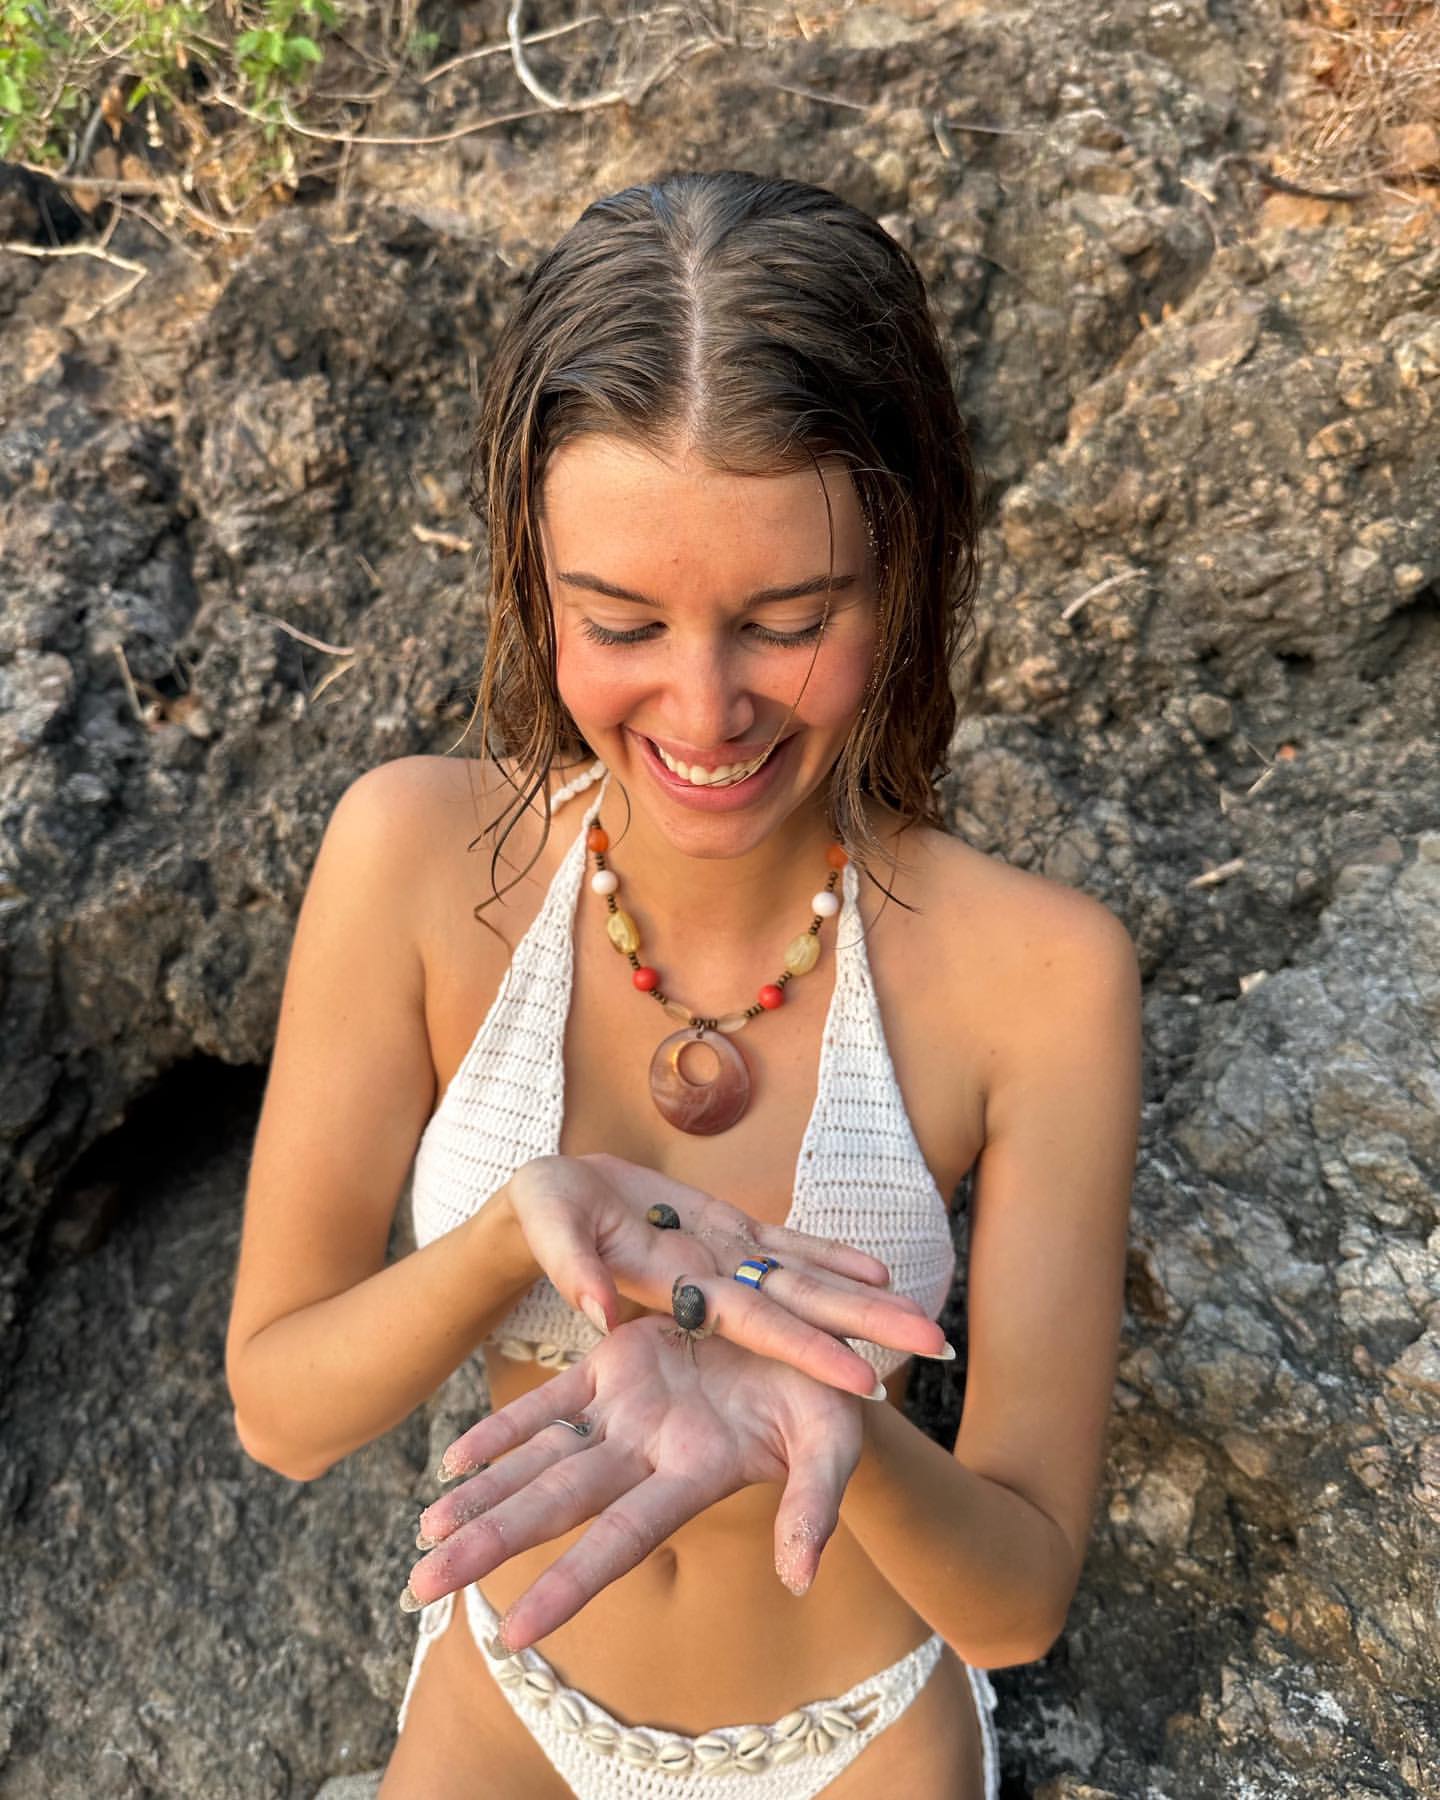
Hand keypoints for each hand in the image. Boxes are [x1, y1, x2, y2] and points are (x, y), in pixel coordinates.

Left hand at [406, 1316, 864, 1648]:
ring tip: (423, 1532)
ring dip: (482, 1494)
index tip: (513, 1634)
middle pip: (556, 1506)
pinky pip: (550, 1403)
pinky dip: (503, 1429)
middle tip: (418, 1588)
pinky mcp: (616, 1365)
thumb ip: (815, 1503)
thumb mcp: (832, 1442)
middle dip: (489, 1544)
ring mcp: (625, 1410)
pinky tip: (456, 1460)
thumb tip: (800, 1577)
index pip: (621, 1540)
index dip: (570, 1583)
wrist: (809, 1341)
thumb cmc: (830, 1401)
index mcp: (693, 1474)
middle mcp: (646, 1454)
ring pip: (540, 1459)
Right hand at [506, 1151, 949, 1399]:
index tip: (865, 1383)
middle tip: (939, 1346)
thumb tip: (598, 1315)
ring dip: (863, 1298)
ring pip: (805, 1280)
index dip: (809, 1351)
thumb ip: (573, 1270)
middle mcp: (714, 1284)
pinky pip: (786, 1246)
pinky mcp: (727, 1230)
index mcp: (677, 1295)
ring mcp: (726, 1257)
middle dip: (868, 1327)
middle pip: (804, 1308)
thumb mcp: (550, 1232)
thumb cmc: (542, 1216)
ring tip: (925, 1316)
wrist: (545, 1200)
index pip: (758, 1325)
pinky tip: (876, 1270)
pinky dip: (830, 1254)